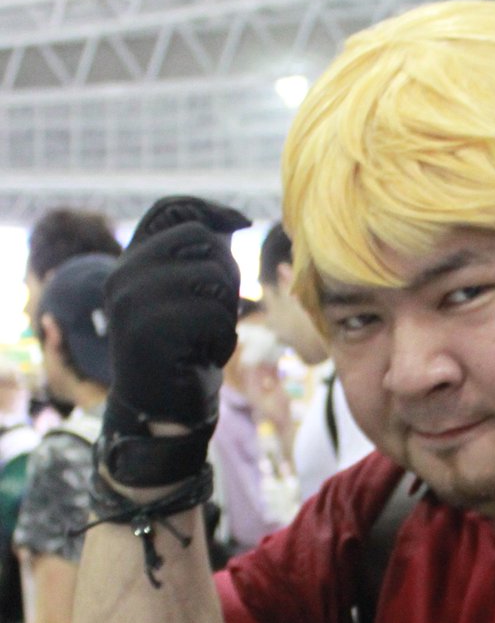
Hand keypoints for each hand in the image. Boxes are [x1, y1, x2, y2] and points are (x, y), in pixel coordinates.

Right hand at [100, 196, 250, 487]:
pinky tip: (202, 356)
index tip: (242, 223)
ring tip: (205, 339)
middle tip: (218, 313)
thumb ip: (196, 263)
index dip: (210, 209)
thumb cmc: (182, 354)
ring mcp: (133, 300)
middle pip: (203, 240)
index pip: (168, 210)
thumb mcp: (184, 300)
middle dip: (227, 276)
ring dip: (226, 314)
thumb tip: (233, 223)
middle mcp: (123, 275)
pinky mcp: (151, 328)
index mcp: (129, 262)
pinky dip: (222, 339)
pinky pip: (214, 316)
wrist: (161, 412)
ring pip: (215, 278)